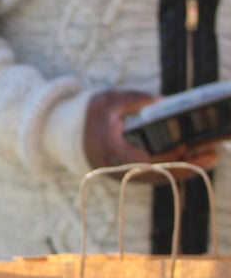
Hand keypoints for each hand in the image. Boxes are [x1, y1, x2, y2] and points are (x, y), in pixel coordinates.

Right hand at [84, 89, 218, 182]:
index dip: (168, 156)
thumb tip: (164, 101)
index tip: (188, 145)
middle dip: (186, 166)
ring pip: (155, 178)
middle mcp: (115, 165)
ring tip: (210, 158)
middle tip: (212, 155)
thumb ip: (136, 100)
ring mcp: (120, 172)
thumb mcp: (110, 99)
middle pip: (155, 173)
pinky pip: (151, 175)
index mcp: (110, 147)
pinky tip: (192, 160)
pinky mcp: (125, 172)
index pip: (143, 159)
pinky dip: (172, 168)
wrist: (66, 130)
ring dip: (184, 169)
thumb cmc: (90, 113)